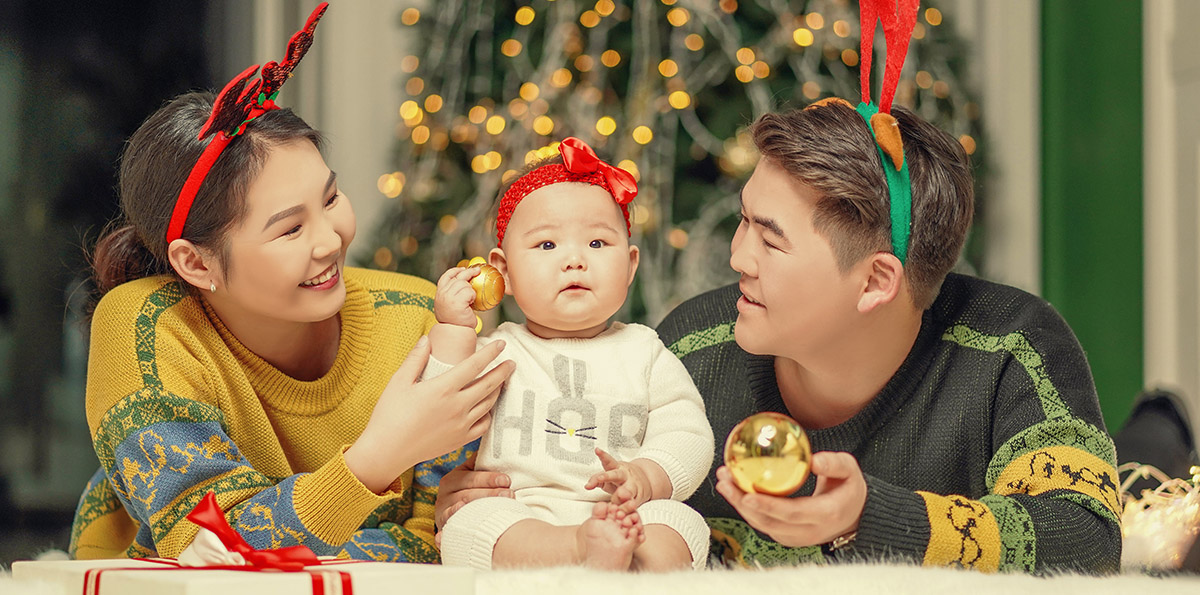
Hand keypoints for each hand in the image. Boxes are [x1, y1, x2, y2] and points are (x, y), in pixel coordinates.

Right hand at [345, 336, 514, 492]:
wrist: (387, 451)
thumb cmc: (389, 415)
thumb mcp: (398, 381)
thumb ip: (415, 359)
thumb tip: (426, 339)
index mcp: (443, 388)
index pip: (475, 365)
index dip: (491, 353)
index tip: (501, 344)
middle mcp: (457, 406)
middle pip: (489, 385)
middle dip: (503, 371)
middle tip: (512, 363)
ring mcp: (461, 425)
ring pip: (489, 404)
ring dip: (498, 391)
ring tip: (501, 382)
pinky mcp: (460, 440)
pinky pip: (483, 425)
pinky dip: (489, 414)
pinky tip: (487, 408)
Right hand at [433, 266, 480, 326]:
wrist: (456, 332)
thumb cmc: (457, 320)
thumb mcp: (451, 304)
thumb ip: (454, 292)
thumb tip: (465, 279)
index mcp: (439, 294)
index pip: (446, 277)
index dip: (455, 270)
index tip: (463, 268)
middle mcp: (442, 294)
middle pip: (458, 277)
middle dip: (469, 272)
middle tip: (477, 270)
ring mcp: (449, 297)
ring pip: (464, 284)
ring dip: (471, 290)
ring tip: (470, 300)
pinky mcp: (457, 302)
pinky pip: (469, 292)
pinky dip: (473, 296)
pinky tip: (471, 303)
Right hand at [435, 452, 513, 530]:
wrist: (456, 518)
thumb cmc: (471, 493)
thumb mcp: (472, 477)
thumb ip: (481, 464)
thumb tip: (498, 443)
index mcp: (453, 479)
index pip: (471, 477)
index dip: (488, 478)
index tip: (506, 480)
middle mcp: (445, 495)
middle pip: (468, 494)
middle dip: (491, 494)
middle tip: (510, 494)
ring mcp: (444, 512)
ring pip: (463, 511)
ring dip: (482, 510)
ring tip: (501, 509)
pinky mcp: (445, 528)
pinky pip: (451, 526)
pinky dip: (458, 523)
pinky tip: (469, 521)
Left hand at [584, 448, 653, 513]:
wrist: (645, 480)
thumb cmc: (622, 479)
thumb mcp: (610, 476)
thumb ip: (597, 480)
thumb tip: (587, 486)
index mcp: (617, 468)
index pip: (608, 461)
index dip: (602, 456)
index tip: (597, 450)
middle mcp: (625, 475)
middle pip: (617, 474)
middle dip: (608, 476)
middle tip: (601, 477)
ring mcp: (633, 486)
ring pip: (628, 490)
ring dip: (624, 493)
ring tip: (620, 495)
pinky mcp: (639, 497)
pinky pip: (633, 503)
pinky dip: (628, 508)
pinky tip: (624, 510)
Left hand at [715, 451, 866, 547]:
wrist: (853, 516)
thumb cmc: (849, 489)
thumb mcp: (850, 471)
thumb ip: (834, 463)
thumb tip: (813, 460)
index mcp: (826, 514)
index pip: (792, 513)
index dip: (768, 505)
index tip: (747, 494)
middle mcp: (809, 531)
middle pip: (769, 521)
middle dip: (742, 502)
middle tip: (725, 481)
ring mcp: (796, 537)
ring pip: (762, 525)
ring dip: (739, 504)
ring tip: (724, 481)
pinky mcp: (786, 537)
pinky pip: (762, 524)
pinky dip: (746, 508)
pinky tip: (734, 490)